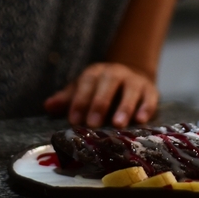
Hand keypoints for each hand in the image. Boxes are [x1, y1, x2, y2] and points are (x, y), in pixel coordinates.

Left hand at [43, 62, 158, 127]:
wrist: (131, 76)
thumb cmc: (101, 89)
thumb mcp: (83, 89)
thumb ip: (67, 99)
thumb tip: (48, 106)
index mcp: (96, 73)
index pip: (86, 84)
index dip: (79, 101)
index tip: (74, 120)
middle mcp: (116, 74)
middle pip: (108, 84)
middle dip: (100, 104)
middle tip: (93, 124)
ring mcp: (134, 81)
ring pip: (130, 91)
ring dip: (124, 107)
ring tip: (118, 124)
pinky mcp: (150, 90)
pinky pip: (149, 98)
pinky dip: (146, 108)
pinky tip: (141, 120)